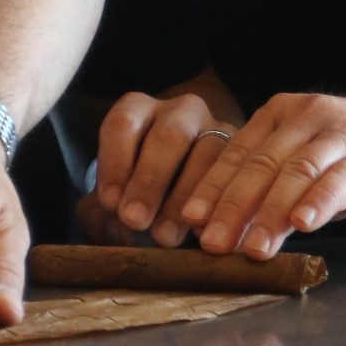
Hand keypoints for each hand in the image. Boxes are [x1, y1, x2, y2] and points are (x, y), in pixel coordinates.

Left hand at [75, 86, 243, 246]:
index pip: (124, 124)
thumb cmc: (135, 190)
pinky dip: (216, 207)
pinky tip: (200, 233)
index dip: (115, 163)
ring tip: (164, 236)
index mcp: (140, 109)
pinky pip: (234, 176)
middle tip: (135, 220)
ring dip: (184, 199)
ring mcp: (217, 129)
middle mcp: (181, 111)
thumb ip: (103, 207)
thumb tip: (114, 223)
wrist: (181, 187)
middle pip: (169, 136)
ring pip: (207, 154)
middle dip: (150, 180)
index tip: (110, 202)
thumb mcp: (114, 191)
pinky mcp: (241, 156)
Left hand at [179, 92, 345, 254]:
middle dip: (233, 207)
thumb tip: (228, 229)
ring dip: (271, 212)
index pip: (239, 154)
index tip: (188, 222)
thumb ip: (273, 188)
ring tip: (253, 247)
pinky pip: (344, 178)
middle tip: (212, 244)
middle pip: (262, 164)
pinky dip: (320, 200)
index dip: (212, 189)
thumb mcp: (308, 164)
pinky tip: (304, 224)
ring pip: (298, 172)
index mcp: (282, 114)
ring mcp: (344, 133)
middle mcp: (309, 116)